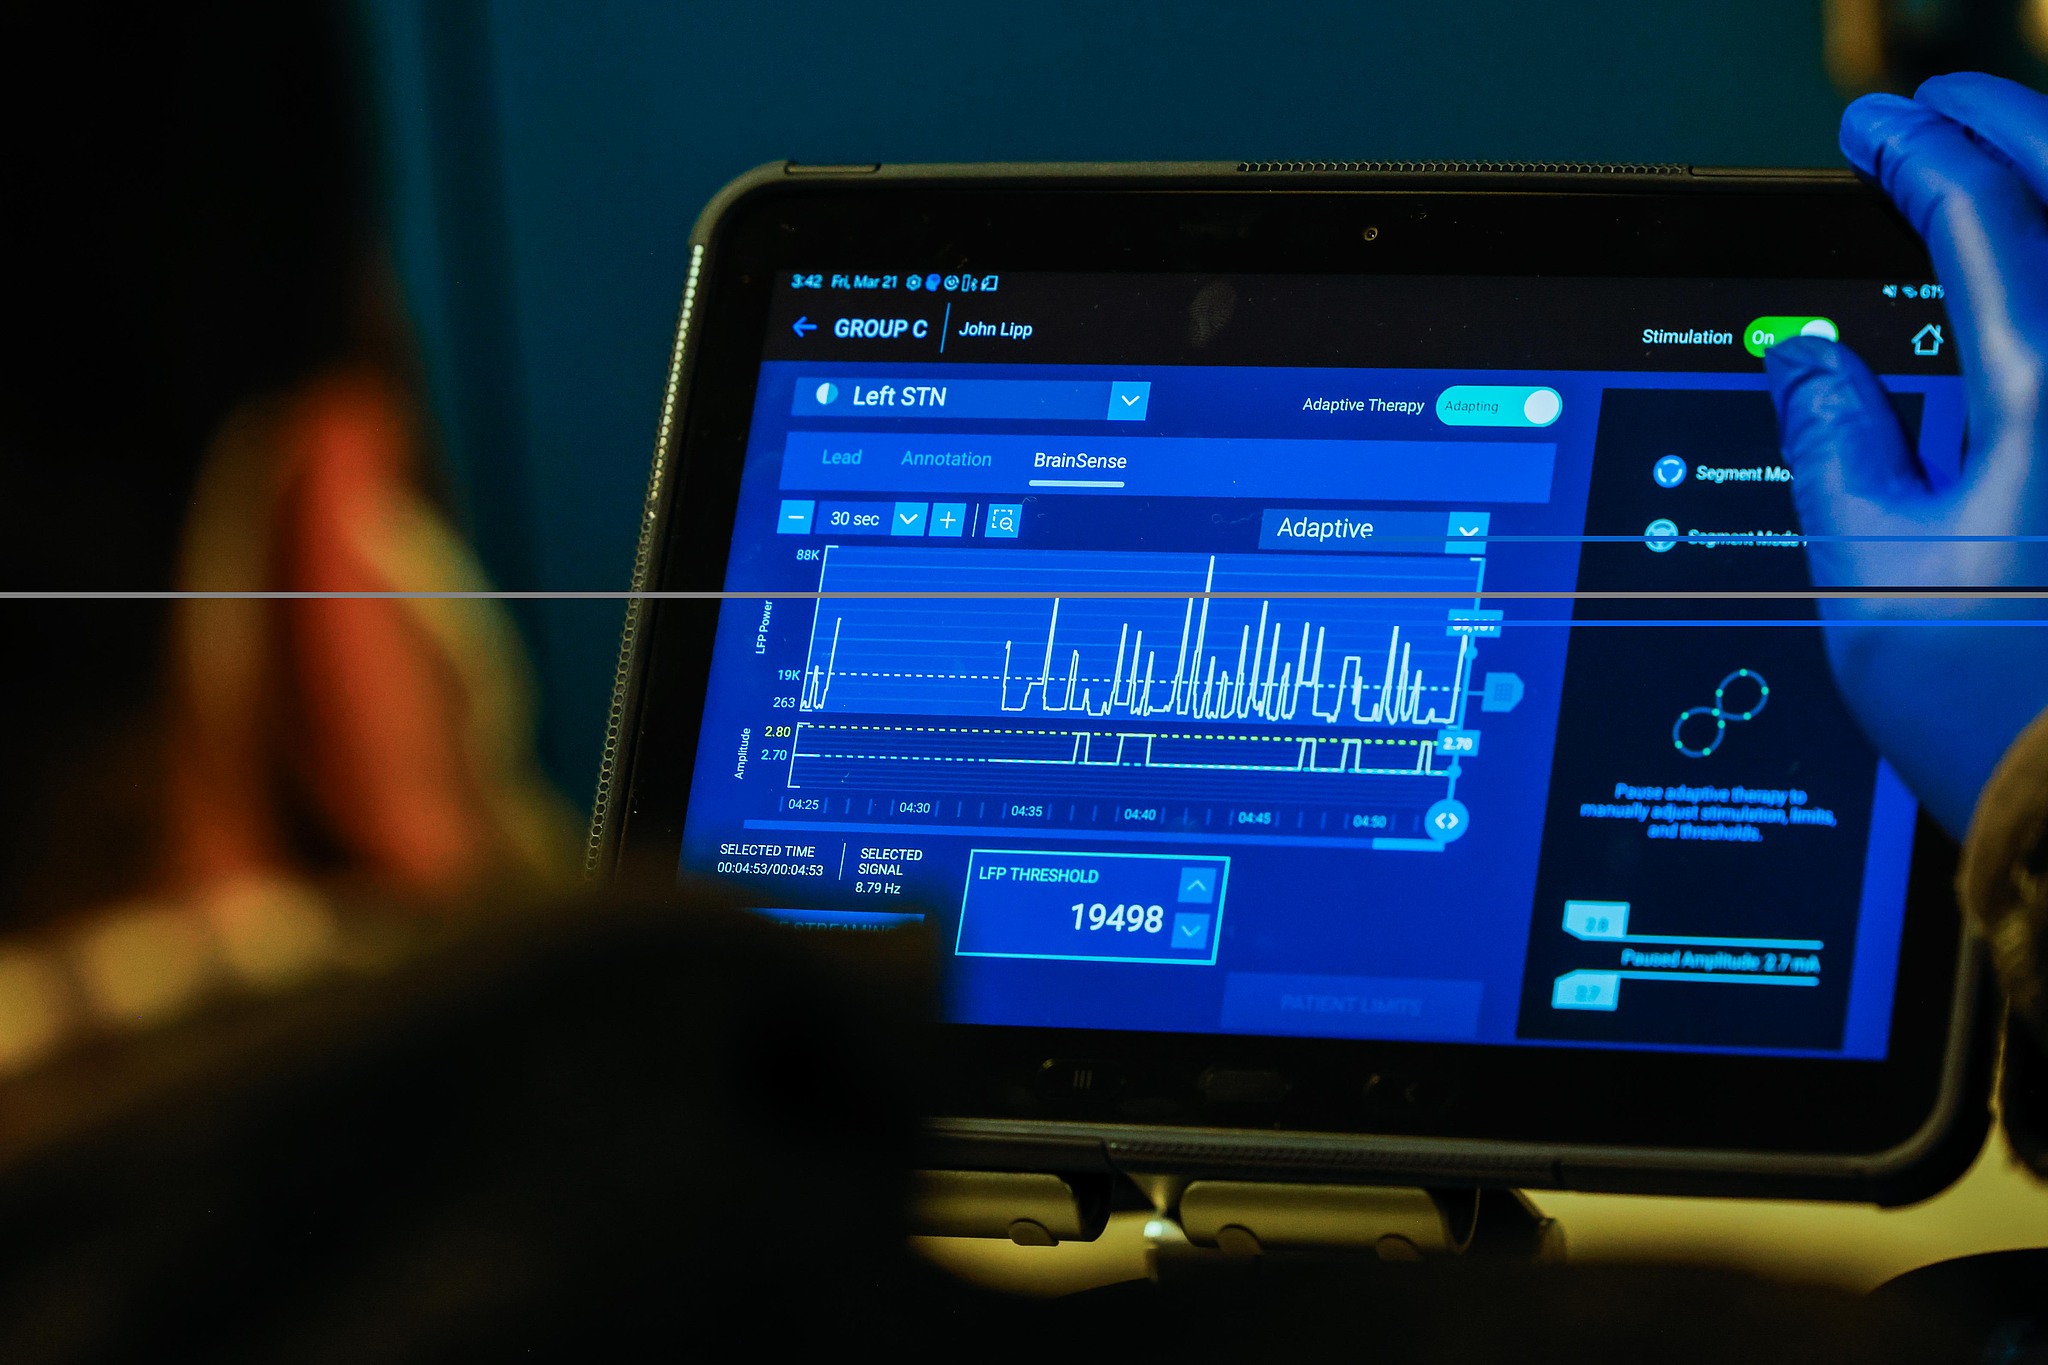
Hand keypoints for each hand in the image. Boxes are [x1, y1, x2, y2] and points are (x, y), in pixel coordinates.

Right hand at [1765, 73, 2047, 839]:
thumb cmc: (2000, 710)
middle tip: (1936, 107)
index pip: (1985, 215)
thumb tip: (1801, 358)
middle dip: (2012, 122)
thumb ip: (1832, 441)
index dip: (1917, 154)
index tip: (1866, 134)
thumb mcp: (1871, 575)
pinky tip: (2035, 300)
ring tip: (1996, 176)